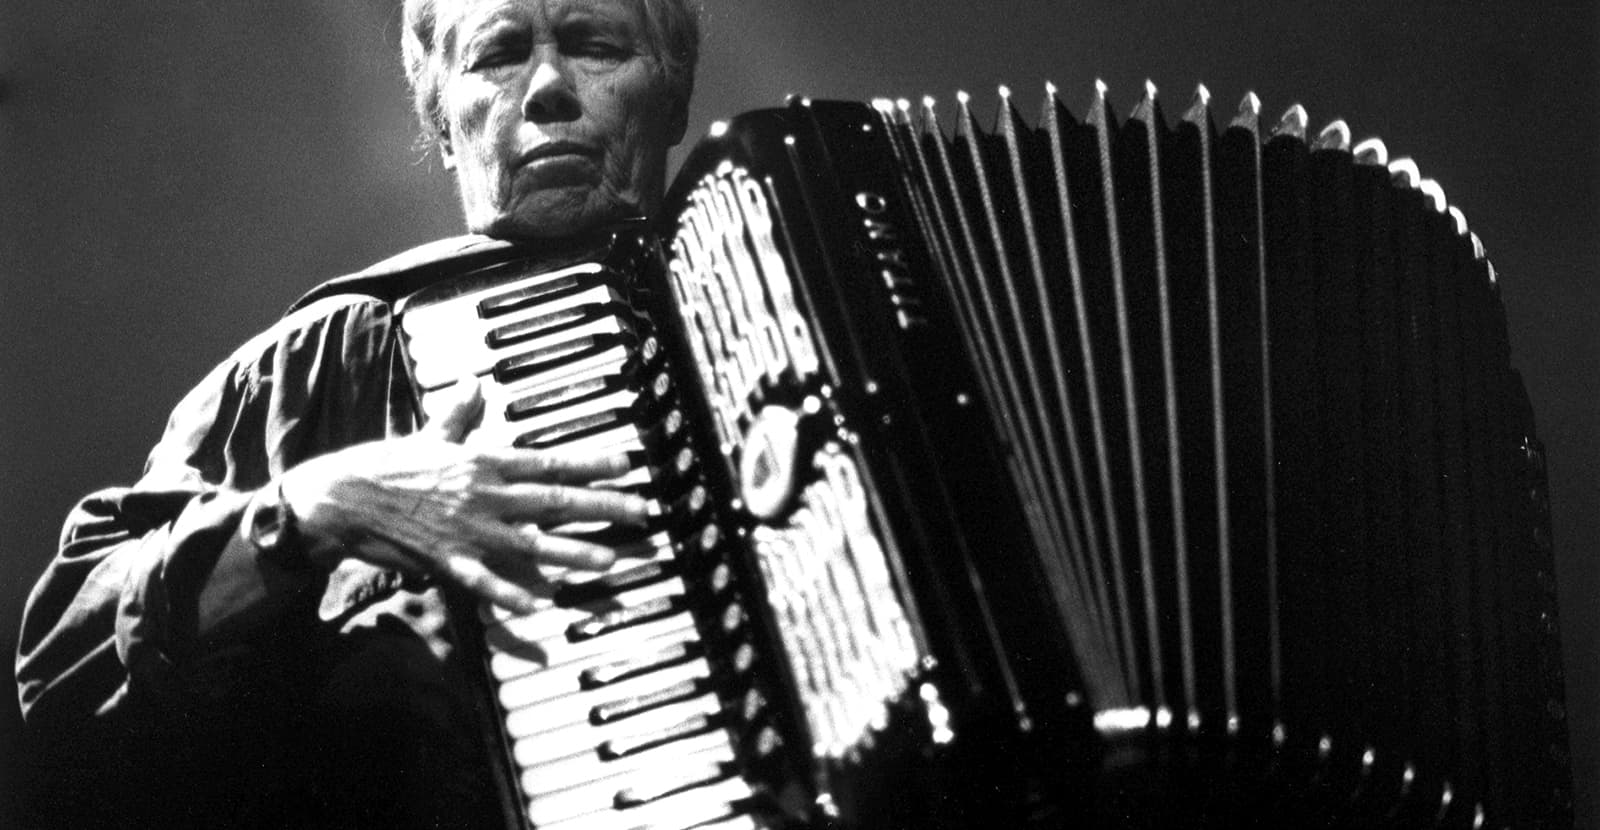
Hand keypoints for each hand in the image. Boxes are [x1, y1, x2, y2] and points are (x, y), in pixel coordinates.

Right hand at [278, 377, 648, 613]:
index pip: (549, 461)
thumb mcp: (428, 435)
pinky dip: (512, 592)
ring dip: (574, 551)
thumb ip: (459, 413)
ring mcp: (468, 529)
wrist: (341, 497)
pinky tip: (540, 603)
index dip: (592, 462)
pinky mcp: (447, 560)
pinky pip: (486, 581)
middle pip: (555, 501)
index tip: (628, 464)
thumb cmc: (386, 465)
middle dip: (603, 507)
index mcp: (483, 461)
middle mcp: (485, 494)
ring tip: (610, 559)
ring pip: (533, 542)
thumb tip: (475, 383)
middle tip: (641, 513)